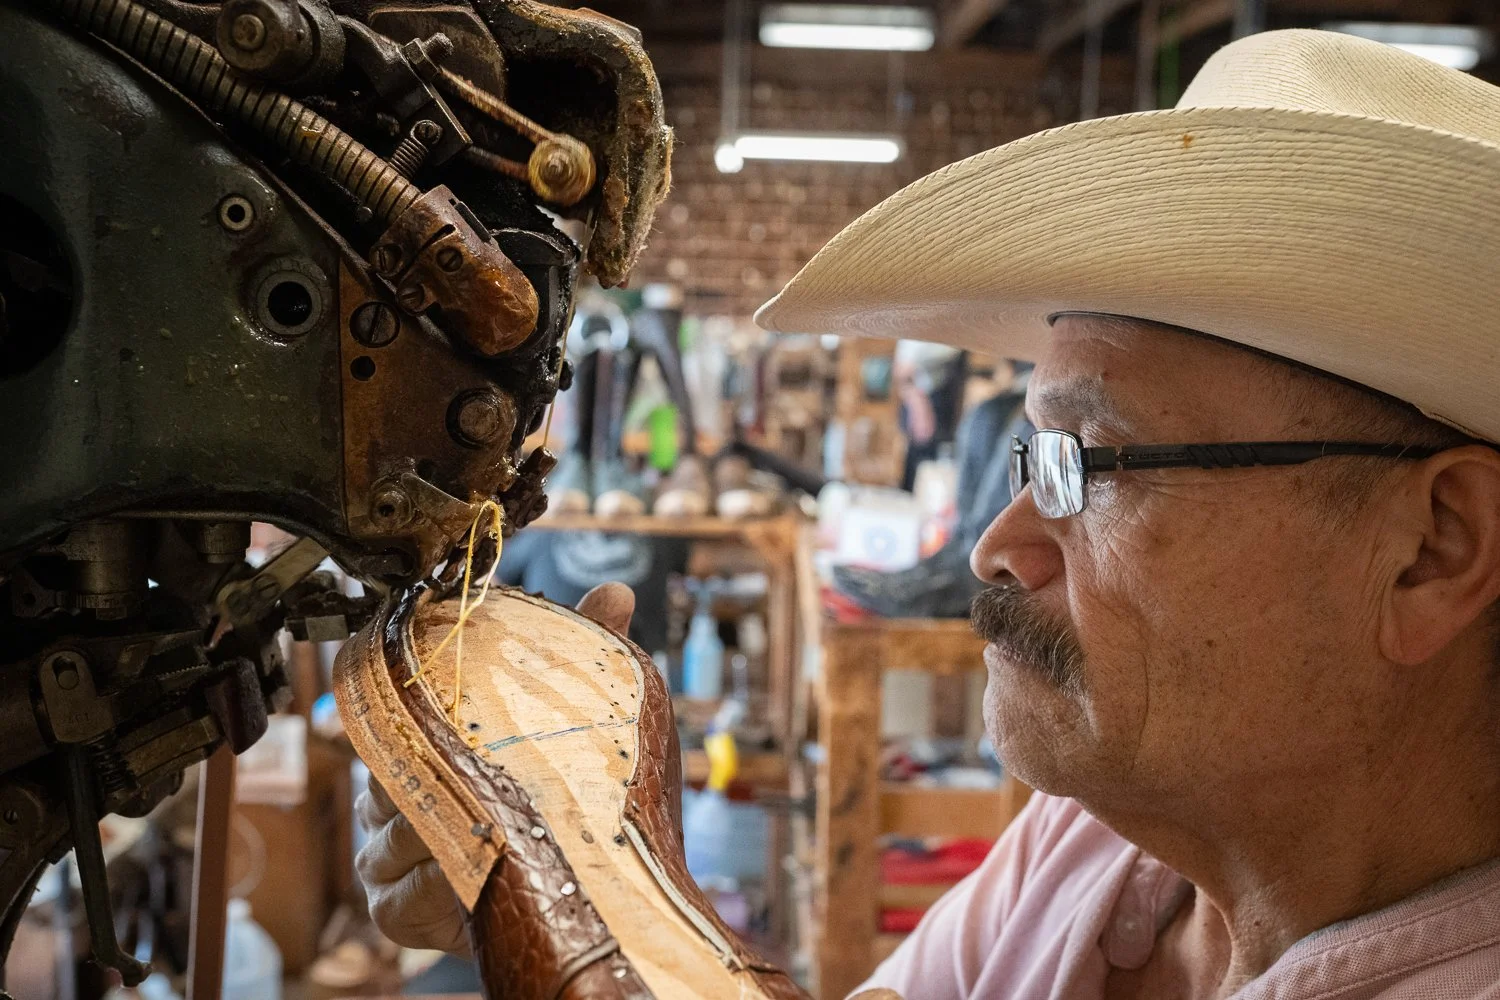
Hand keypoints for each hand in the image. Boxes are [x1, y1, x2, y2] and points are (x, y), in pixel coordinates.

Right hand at [355, 583, 635, 954]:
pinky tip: (483, 876)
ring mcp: (388, 856)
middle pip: (390, 771)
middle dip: (446, 776)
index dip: (426, 713)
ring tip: (502, 829)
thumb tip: (614, 591)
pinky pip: (402, 891)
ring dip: (452, 830)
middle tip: (497, 777)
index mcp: (428, 743)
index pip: (397, 713)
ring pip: (395, 829)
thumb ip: (581, 653)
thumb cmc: (576, 805)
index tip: (463, 715)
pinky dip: (442, 884)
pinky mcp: (393, 910)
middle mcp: (396, 798)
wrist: (581, 899)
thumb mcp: (582, 724)